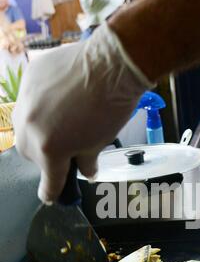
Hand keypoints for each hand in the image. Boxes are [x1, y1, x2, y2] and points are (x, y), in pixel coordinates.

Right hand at [13, 22, 152, 202]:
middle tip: (65, 147)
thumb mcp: (100, 143)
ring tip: (61, 119)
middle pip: (31, 154)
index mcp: (49, 150)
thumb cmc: (111, 108)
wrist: (112, 65)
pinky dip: (42, 105)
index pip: (49, 180)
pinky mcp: (29, 79)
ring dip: (40, 130)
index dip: (52, 192)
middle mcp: (30, 128)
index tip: (51, 197)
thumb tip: (86, 171)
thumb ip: (87, 162)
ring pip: (25, 126)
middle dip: (47, 155)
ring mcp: (26, 101)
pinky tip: (60, 98)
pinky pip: (30, 100)